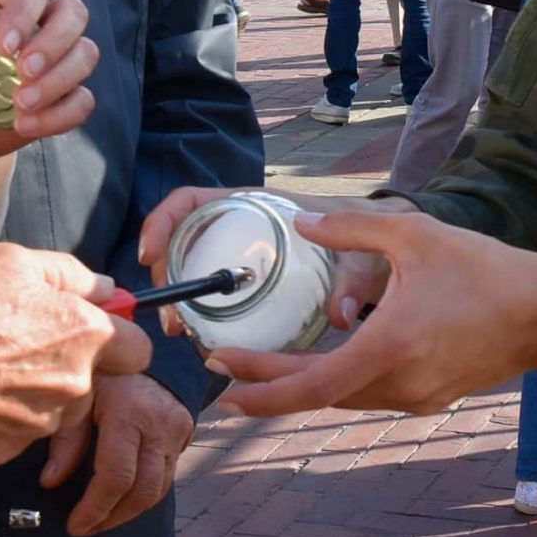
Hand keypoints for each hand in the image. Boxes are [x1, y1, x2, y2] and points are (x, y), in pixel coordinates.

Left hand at [0, 0, 99, 178]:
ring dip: (59, 80)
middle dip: (55, 42)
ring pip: (84, 55)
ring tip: (20, 105)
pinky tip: (25, 125)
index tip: (4, 47)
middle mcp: (32, 30)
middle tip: (24, 71)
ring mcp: (47, 66)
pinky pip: (81, 102)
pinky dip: (61, 115)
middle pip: (72, 14)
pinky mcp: (54, 102)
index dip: (26, 14)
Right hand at [0, 245, 149, 467]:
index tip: (91, 331)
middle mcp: (71, 386)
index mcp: (83, 334)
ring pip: (52, 407)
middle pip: (91, 380)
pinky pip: (13, 430)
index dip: (117, 337)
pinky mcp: (3, 451)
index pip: (137, 349)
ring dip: (31, 391)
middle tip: (17, 342)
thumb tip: (105, 288)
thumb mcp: (8, 262)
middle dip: (66, 364)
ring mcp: (38, 424)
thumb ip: (68, 275)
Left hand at [41, 373, 194, 536]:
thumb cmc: (105, 372)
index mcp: (128, 412)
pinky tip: (122, 501)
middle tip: (86, 529)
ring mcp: (176, 432)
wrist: (146, 349)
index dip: (95, 508)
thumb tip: (50, 482)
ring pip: (159, 489)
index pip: (116, 476)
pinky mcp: (184, 436)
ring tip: (101, 521)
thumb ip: (66, 438)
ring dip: (128, 512)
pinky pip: (167, 478)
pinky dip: (143, 496)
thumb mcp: (79, 395)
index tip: (75, 525)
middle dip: (112, 518)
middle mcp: (158, 425)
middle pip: (142, 490)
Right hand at [135, 188, 405, 333]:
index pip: (190, 200)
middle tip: (174, 320)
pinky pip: (214, 287)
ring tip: (185, 333)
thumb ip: (353, 282)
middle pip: (181, 238)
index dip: (161, 221)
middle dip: (166, 275)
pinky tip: (207, 336)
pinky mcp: (251, 276)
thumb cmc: (369, 238)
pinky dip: (202, 309)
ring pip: (193, 265)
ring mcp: (244, 250)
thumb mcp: (362, 257)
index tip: (151, 255)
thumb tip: (340, 315)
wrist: (385, 244)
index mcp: (256, 204)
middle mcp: (242, 223)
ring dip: (180, 297)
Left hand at [201, 210, 536, 417]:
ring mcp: (412, 398)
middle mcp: (396, 384)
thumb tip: (299, 223)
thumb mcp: (415, 235)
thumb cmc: (484, 269)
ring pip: (340, 399)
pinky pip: (367, 395)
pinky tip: (315, 365)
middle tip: (222, 366)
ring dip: (299, 385)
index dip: (261, 384)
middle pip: (316, 396)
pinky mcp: (426, 398)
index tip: (222, 374)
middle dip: (266, 384)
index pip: (308, 384)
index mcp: (388, 347)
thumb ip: (350, 230)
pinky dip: (334, 383)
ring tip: (259, 366)